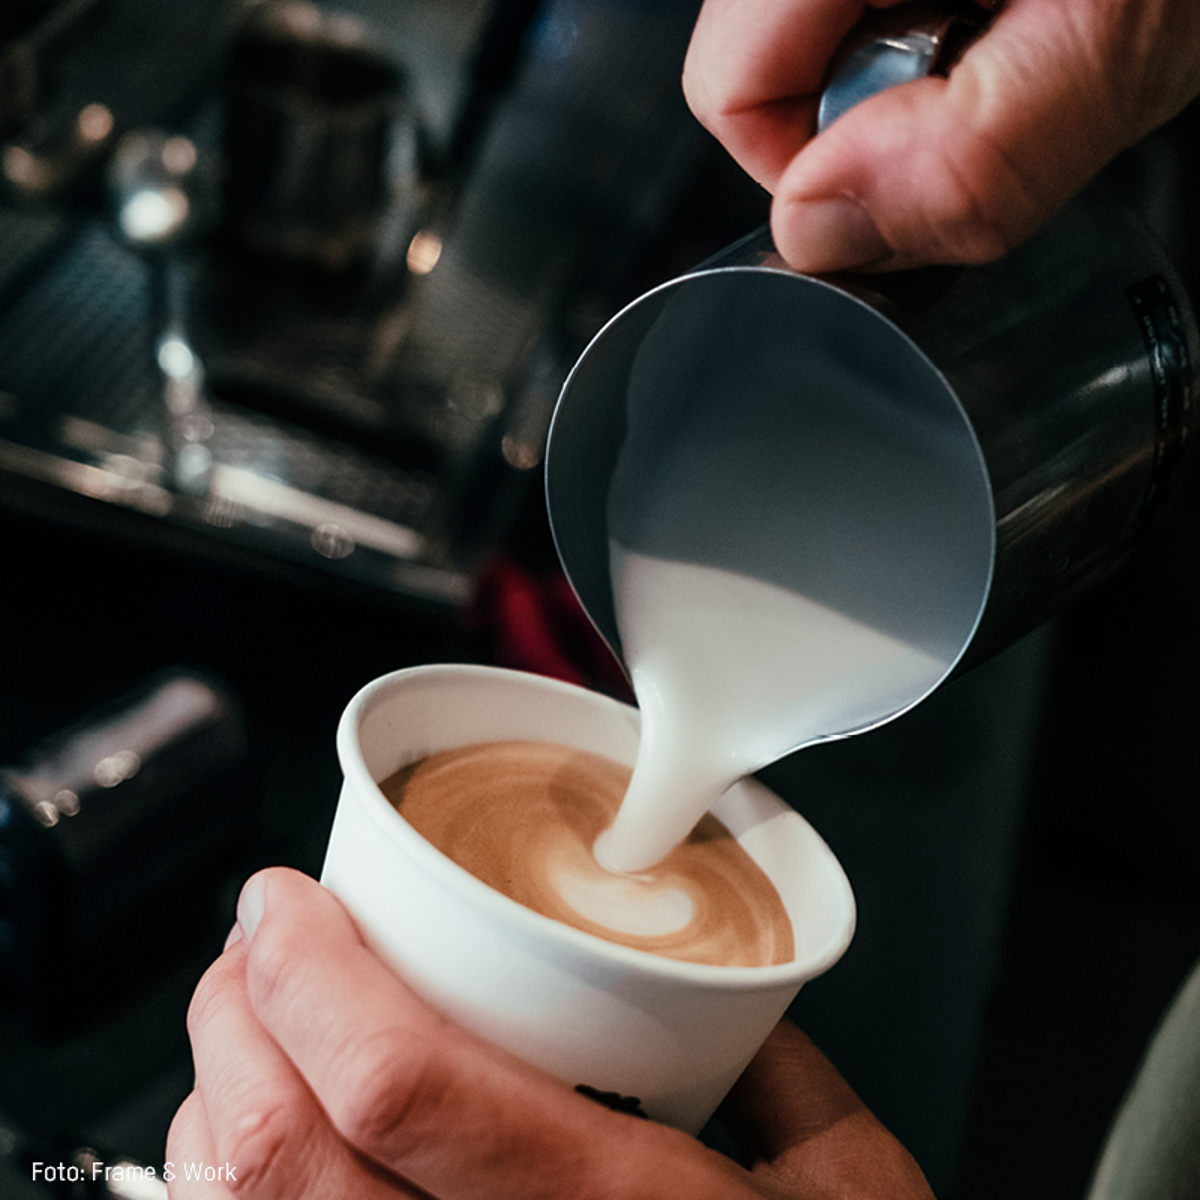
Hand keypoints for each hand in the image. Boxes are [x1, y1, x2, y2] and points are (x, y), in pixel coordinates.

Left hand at [169, 867, 931, 1198]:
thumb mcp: (849, 1181)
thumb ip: (771, 1059)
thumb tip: (694, 966)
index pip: (402, 1085)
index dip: (308, 972)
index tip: (285, 898)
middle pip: (282, 1155)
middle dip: (233, 1015)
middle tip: (256, 941)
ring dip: (213, 1100)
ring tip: (244, 1020)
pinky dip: (221, 1198)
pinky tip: (253, 1141)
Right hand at [683, 0, 1199, 270]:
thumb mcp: (1121, 35)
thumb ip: (977, 148)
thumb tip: (818, 229)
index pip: (726, 89)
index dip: (817, 167)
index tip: (919, 168)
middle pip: (764, 66)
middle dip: (874, 116)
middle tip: (997, 80)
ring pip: (814, 44)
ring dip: (913, 75)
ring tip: (1021, 27)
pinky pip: (859, 17)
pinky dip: (934, 34)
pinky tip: (1010, 6)